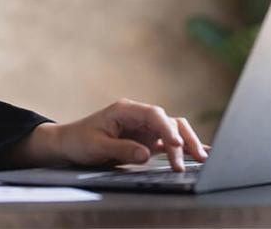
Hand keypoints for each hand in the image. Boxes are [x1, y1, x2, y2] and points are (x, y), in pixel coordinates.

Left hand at [17, 98, 209, 171]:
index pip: (153, 114)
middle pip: (168, 121)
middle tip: (194, 158)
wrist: (70, 144)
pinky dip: (183, 148)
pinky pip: (169, 142)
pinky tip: (199, 154)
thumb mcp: (97, 146)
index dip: (166, 128)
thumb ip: (121, 149)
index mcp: (125, 110)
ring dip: (186, 144)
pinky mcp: (147, 141)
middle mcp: (138, 116)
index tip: (175, 144)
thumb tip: (146, 154)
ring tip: (200, 160)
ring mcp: (144, 128)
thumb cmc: (80, 141)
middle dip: (183, 138)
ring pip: (173, 131)